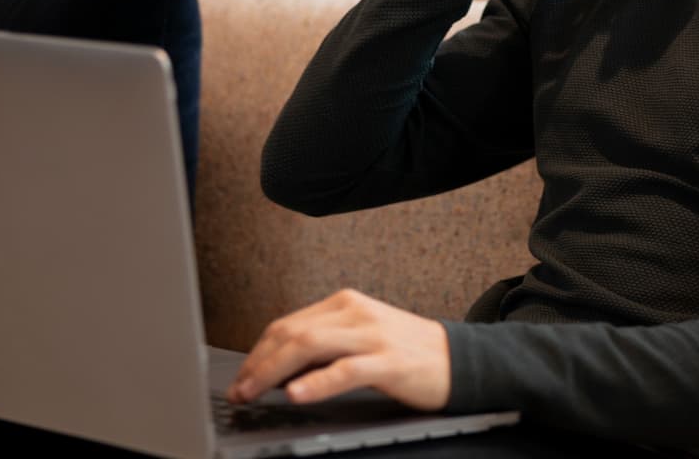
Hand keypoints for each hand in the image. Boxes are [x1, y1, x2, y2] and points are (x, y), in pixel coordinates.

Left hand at [227, 289, 451, 410]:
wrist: (459, 358)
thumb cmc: (407, 351)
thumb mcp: (361, 337)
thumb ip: (325, 345)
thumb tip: (278, 369)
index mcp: (345, 304)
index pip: (287, 324)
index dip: (257, 352)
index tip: (241, 377)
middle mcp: (355, 314)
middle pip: (291, 333)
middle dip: (257, 364)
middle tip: (239, 390)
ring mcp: (372, 336)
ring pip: (310, 346)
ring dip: (272, 372)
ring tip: (254, 393)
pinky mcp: (389, 362)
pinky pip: (345, 370)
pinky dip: (315, 383)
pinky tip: (296, 394)